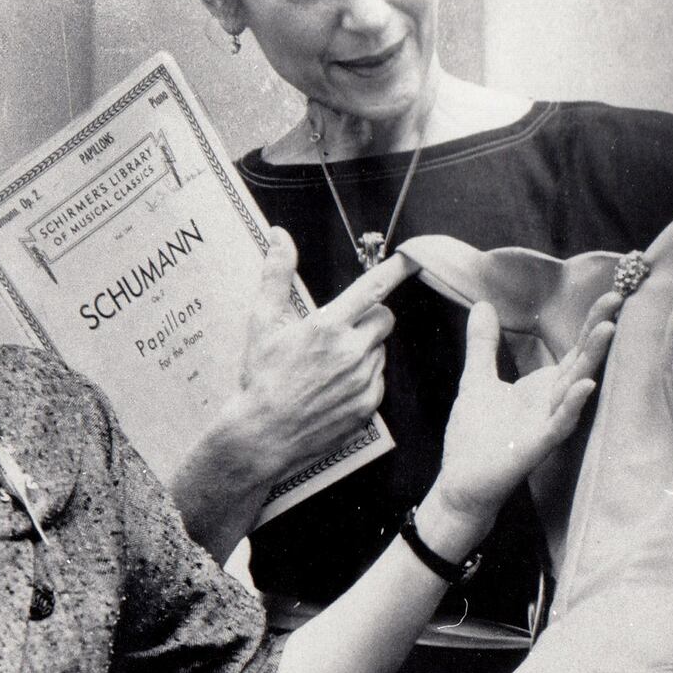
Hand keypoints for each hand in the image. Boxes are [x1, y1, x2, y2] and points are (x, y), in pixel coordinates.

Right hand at [226, 227, 405, 480]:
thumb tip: (279, 236)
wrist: (262, 436)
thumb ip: (276, 275)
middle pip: (384, 318)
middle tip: (340, 330)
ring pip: (380, 351)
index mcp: (327, 326)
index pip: (372, 288)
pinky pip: (378, 381)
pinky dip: (363, 380)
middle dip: (369, 318)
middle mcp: (351, 352)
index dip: (395, 270)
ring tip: (329, 366)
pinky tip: (335, 388)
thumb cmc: (260, 379)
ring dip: (364, 350)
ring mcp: (363, 381)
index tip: (411, 259)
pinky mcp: (368, 407)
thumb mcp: (262, 323)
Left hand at [428, 293, 618, 544]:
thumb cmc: (473, 437)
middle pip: (581, 363)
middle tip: (617, 299)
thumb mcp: (476, 380)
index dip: (589, 324)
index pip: (573, 351)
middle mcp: (551, 404)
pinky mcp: (536, 447)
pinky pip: (559, 424)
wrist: (461, 485)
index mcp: (542, 388)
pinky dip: (571, 405)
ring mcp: (546, 425)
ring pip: (575, 389)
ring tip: (607, 330)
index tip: (610, 294)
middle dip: (598, 333)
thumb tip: (483, 304)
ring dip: (591, 361)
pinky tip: (585, 386)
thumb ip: (484, 344)